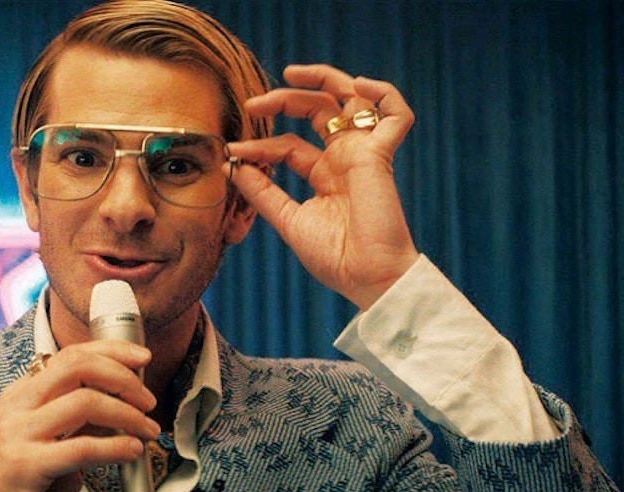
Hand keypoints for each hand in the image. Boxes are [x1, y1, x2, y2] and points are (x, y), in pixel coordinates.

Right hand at [0, 341, 159, 491]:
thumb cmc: (20, 480)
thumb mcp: (46, 437)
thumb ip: (77, 416)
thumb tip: (124, 399)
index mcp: (21, 393)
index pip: (71, 354)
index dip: (112, 351)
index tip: (142, 358)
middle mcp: (17, 406)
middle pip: (78, 366)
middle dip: (123, 378)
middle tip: (147, 400)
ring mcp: (18, 434)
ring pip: (85, 402)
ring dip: (128, 414)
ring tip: (147, 431)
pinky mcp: (25, 466)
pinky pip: (81, 448)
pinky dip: (115, 446)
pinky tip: (132, 451)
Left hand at [228, 64, 419, 309]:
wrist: (366, 279)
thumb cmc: (334, 258)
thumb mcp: (288, 220)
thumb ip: (262, 192)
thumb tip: (233, 165)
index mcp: (325, 175)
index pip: (288, 145)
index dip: (260, 146)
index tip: (233, 151)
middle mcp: (344, 160)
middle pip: (317, 111)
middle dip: (283, 100)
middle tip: (252, 103)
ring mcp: (364, 155)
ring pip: (351, 99)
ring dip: (324, 78)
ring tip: (292, 74)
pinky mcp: (381, 156)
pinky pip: (397, 115)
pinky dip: (383, 94)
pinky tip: (355, 86)